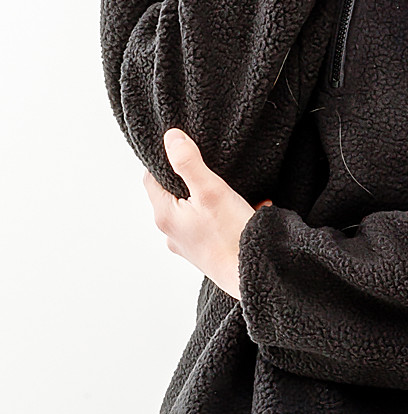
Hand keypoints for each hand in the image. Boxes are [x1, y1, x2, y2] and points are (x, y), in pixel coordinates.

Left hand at [142, 129, 263, 299]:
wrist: (251, 276)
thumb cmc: (231, 235)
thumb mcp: (210, 191)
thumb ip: (189, 163)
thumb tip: (171, 137)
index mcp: (165, 215)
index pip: (151, 179)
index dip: (163, 161)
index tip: (182, 150)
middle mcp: (171, 232)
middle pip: (171, 195)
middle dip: (189, 180)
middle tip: (209, 167)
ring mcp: (187, 245)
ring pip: (190, 211)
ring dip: (207, 199)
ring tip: (231, 191)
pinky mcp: (204, 253)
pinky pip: (207, 226)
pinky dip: (221, 215)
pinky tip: (244, 210)